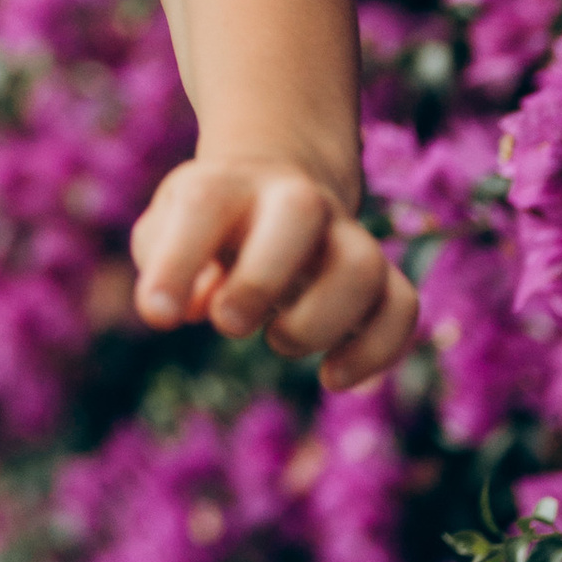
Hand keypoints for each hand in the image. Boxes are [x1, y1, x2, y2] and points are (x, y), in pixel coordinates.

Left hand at [129, 154, 417, 392]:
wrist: (278, 184)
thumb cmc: (208, 222)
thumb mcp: (166, 227)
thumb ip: (160, 258)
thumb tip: (196, 305)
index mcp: (228, 184)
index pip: (203, 204)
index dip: (177, 263)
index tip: (158, 318)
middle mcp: (294, 199)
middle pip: (299, 211)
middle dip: (260, 279)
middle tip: (228, 323)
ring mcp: (344, 234)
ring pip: (362, 266)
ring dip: (318, 322)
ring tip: (279, 340)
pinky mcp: (380, 275)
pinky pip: (402, 305)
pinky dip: (375, 350)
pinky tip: (333, 377)